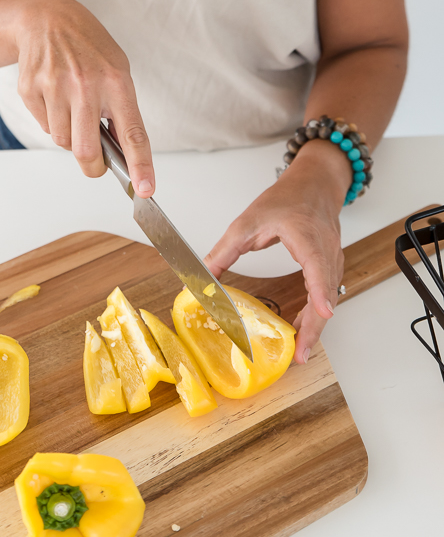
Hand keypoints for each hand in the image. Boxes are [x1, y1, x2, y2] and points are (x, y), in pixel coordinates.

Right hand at [15, 0, 154, 195]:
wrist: (48, 19)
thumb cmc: (89, 48)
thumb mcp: (117, 70)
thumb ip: (121, 111)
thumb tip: (121, 154)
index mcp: (116, 82)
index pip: (132, 133)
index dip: (140, 166)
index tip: (146, 189)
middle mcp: (86, 85)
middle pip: (86, 151)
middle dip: (92, 167)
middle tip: (96, 164)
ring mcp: (55, 87)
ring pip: (63, 141)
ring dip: (70, 137)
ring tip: (73, 109)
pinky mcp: (31, 89)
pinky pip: (44, 127)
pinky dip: (52, 121)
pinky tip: (55, 96)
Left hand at [203, 140, 348, 362]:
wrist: (315, 183)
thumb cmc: (288, 197)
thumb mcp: (248, 221)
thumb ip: (225, 250)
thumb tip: (202, 277)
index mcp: (308, 236)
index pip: (318, 267)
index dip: (320, 292)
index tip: (322, 313)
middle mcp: (326, 251)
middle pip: (326, 294)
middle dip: (314, 326)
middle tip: (300, 354)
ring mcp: (333, 259)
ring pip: (329, 297)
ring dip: (315, 324)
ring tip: (300, 350)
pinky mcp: (330, 265)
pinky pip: (327, 293)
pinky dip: (316, 312)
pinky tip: (302, 326)